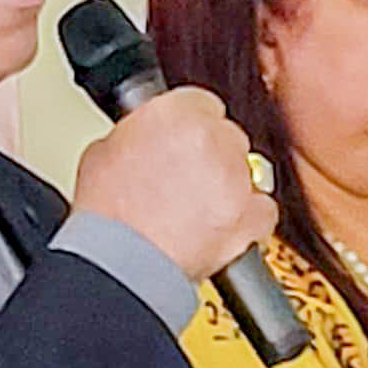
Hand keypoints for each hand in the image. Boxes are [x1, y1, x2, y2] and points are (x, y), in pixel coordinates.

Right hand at [72, 91, 275, 282]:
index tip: (183, 145)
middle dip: (210, 158)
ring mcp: (235, 177)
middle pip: (227, 137)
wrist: (120, 263)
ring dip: (229, 187)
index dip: (190, 128)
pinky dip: (249, 220)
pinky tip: (221, 229)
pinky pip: (263, 209)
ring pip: (248, 171)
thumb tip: (144, 138)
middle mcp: (211, 138)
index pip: (201, 104)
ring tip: (198, 211)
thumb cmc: (106, 214)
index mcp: (176, 112)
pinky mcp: (252, 214)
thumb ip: (137, 134)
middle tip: (184, 183)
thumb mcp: (104, 151)